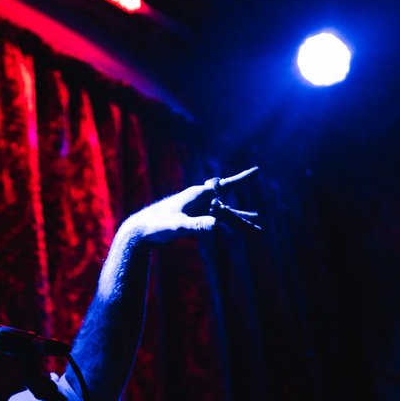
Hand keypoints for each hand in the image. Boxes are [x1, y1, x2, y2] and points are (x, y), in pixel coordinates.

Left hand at [128, 166, 260, 241]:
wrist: (141, 230)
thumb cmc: (157, 225)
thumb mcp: (178, 227)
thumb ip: (197, 225)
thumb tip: (217, 224)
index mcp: (197, 195)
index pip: (224, 185)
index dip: (242, 178)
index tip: (258, 170)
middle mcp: (199, 199)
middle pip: (227, 203)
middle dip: (243, 207)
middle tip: (259, 202)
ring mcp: (197, 209)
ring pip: (224, 215)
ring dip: (239, 220)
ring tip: (257, 225)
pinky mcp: (193, 219)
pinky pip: (215, 221)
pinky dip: (226, 225)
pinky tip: (233, 228)